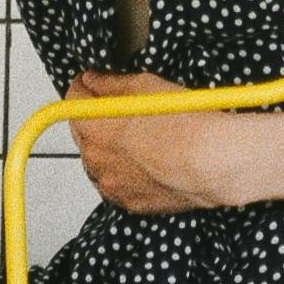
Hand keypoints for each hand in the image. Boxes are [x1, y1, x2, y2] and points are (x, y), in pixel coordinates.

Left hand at [63, 66, 249, 213]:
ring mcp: (112, 184)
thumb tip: (93, 80)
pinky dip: (125, 172)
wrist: (211, 163)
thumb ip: (110, 83)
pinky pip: (117, 183)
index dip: (83, 88)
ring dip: (109, 148)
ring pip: (99, 160)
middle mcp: (95, 159)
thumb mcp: (145, 86)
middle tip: (120, 108)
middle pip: (83, 131)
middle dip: (95, 118)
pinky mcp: (130, 202)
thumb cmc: (183, 124)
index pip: (72, 100)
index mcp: (93, 127)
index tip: (92, 83)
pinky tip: (146, 160)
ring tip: (139, 137)